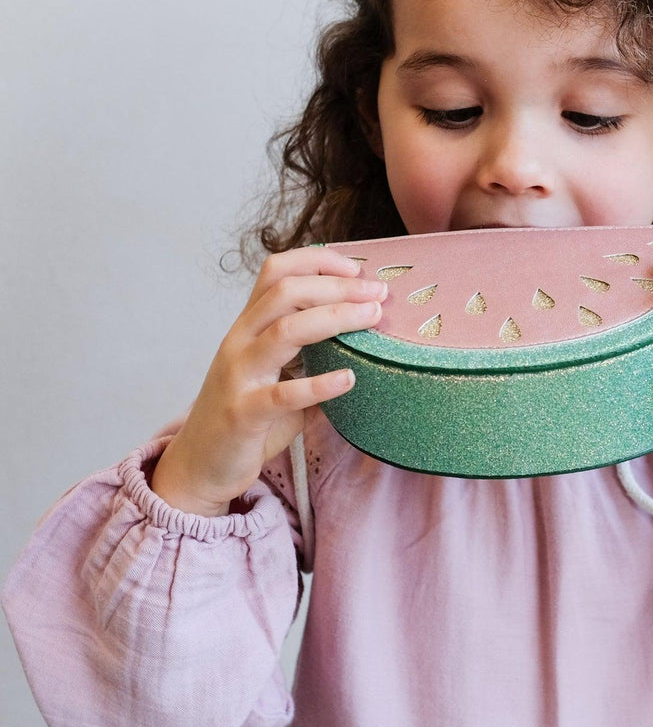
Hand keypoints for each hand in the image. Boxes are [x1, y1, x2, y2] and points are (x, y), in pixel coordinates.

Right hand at [149, 247, 387, 516]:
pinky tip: (349, 379)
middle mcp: (240, 342)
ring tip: (372, 318)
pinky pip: (284, 394)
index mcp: (248, 326)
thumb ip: (311, 353)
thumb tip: (368, 337)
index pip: (276, 271)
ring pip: (284, 332)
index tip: (357, 269)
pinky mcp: (244, 414)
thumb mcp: (279, 374)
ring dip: (334, 319)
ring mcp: (239, 376)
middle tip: (378, 294)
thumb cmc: (248, 417)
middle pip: (285, 292)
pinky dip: (320, 384)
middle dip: (336, 286)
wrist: (200, 466)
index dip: (317, 260)